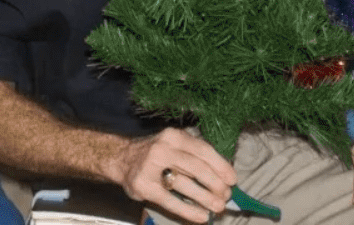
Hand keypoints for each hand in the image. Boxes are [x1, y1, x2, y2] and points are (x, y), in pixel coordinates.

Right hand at [107, 127, 235, 223]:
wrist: (120, 158)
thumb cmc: (155, 154)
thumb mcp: (174, 145)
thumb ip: (195, 156)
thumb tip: (223, 176)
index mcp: (173, 136)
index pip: (202, 150)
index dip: (220, 165)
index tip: (232, 180)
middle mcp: (162, 148)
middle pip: (196, 167)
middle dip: (215, 184)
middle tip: (226, 196)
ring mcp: (151, 167)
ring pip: (184, 184)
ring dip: (205, 198)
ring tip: (218, 207)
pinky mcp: (144, 186)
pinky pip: (171, 200)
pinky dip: (188, 210)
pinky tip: (201, 216)